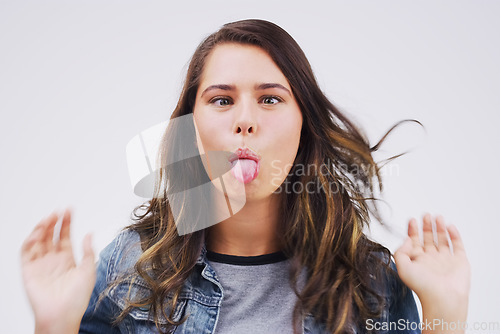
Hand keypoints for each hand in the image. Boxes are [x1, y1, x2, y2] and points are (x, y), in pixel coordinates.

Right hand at [20, 208, 95, 333]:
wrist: (62, 314)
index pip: (64, 236)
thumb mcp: (88, 271)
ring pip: (38, 241)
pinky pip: (26, 253)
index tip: (69, 210)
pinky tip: (38, 233)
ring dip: (41, 229)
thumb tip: (89, 234)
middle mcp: (53, 260)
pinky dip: (30, 241)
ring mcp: (40, 264)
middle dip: (53, 222)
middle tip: (58, 212)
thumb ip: (88, 251)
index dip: (66, 223)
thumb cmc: (77, 298)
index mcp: (67, 259)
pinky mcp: (29, 270)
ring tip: (48, 219)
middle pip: (50, 236)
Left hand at [394, 213, 469, 330]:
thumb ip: (400, 251)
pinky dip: (454, 235)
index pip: (414, 241)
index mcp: (418, 260)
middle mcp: (431, 259)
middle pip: (428, 238)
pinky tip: (449, 226)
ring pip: (442, 239)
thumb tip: (406, 239)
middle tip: (425, 214)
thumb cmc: (422, 287)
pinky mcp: (459, 261)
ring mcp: (445, 260)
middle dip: (426, 226)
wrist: (443, 298)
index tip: (412, 220)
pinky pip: (457, 245)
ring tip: (437, 217)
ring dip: (439, 227)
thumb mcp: (402, 267)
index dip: (412, 230)